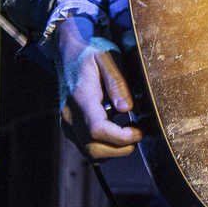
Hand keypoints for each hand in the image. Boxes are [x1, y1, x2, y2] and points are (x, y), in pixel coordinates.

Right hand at [57, 19, 143, 159]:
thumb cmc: (92, 53)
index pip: (97, 129)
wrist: (69, 53)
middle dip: (121, 149)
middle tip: (139, 133)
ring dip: (114, 151)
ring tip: (130, 131)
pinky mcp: (70, 128)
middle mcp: (70, 115)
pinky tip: (118, 130)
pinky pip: (87, 148)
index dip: (121, 137)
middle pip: (94, 149)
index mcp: (81, 97)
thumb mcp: (109, 58)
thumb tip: (126, 108)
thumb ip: (117, 83)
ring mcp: (68, 123)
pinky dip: (106, 147)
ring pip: (90, 154)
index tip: (139, 131)